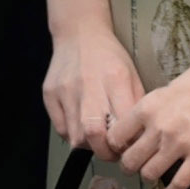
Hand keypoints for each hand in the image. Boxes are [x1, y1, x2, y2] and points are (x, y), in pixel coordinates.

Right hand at [43, 28, 145, 161]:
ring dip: (89, 146)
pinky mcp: (49, 95)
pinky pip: (61, 129)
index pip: (122, 123)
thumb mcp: (132, 74)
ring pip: (75, 136)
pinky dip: (73, 135)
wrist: (79, 34)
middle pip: (94, 133)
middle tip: (113, 154)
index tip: (131, 148)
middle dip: (106, 152)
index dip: (127, 142)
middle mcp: (88, 86)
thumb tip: (140, 135)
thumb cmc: (110, 56)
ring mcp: (65, 91)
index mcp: (115, 79)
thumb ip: (135, 104)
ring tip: (99, 141)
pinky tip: (82, 129)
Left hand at [106, 51, 189, 188]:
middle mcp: (160, 127)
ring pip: (149, 174)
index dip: (117, 147)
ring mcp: (181, 143)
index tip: (122, 150)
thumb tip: (135, 137)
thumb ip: (148, 115)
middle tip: (136, 165)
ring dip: (149, 176)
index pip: (116, 138)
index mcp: (147, 108)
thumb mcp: (164, 92)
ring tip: (154, 173)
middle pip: (130, 161)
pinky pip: (178, 183)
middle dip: (130, 167)